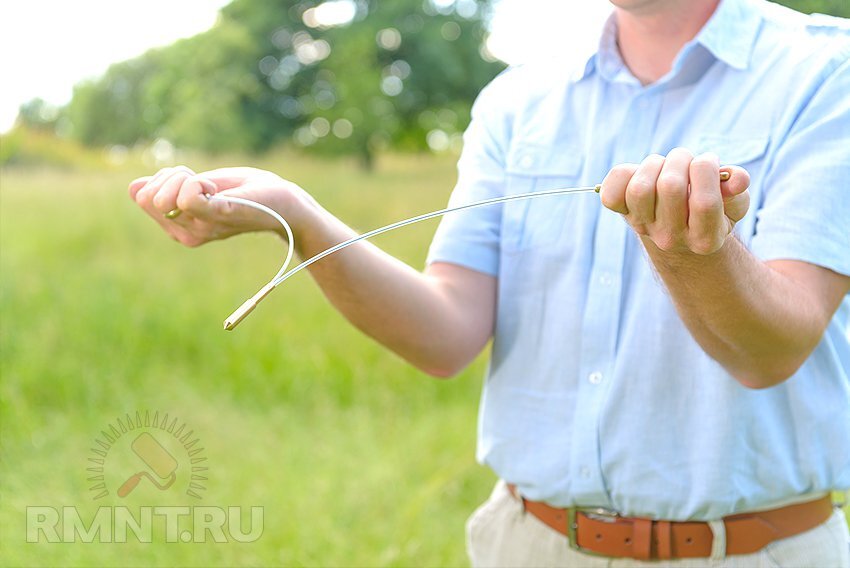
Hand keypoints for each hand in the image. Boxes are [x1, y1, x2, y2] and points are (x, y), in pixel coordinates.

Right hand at [128, 166, 306, 246]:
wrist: (286, 203)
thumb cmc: (248, 191)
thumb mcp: (201, 184)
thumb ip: (170, 188)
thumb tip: (134, 188)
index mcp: (179, 225)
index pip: (141, 195)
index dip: (164, 177)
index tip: (194, 180)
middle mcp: (185, 233)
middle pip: (147, 196)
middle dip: (170, 175)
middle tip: (205, 181)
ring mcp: (202, 229)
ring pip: (164, 195)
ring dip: (187, 177)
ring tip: (216, 187)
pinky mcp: (220, 216)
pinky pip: (188, 199)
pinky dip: (197, 183)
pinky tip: (218, 189)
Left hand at [599, 148, 749, 254]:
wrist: (679, 233)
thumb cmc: (710, 209)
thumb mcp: (733, 203)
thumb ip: (737, 190)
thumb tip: (738, 179)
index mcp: (705, 238)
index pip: (704, 202)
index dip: (707, 169)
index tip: (708, 161)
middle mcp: (670, 238)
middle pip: (670, 187)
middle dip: (681, 160)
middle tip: (686, 161)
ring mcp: (644, 227)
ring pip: (640, 188)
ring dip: (655, 164)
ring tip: (666, 166)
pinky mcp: (622, 214)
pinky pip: (611, 192)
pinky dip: (624, 174)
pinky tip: (641, 174)